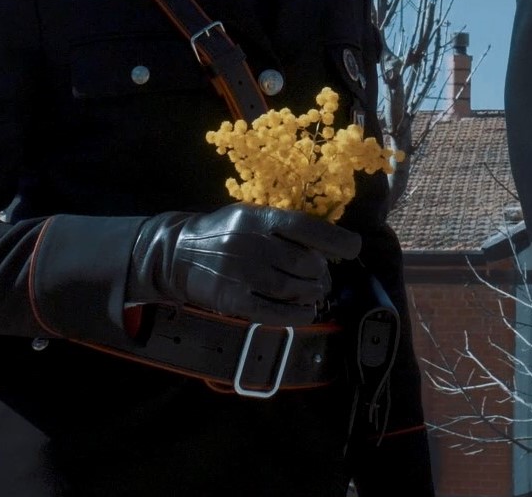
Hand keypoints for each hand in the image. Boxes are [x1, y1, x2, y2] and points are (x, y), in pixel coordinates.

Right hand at [127, 203, 361, 325]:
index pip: (305, 227)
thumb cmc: (225, 232)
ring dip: (312, 293)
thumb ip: (285, 227)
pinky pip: (273, 312)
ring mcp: (241, 273)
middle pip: (304, 263)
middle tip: (323, 277)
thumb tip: (330, 243)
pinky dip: (296, 314)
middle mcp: (251, 243)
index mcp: (259, 218)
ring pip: (292, 288)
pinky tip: (306, 311)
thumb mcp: (252, 217)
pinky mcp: (232, 300)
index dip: (335, 240)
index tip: (354, 248)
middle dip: (321, 273)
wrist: (177, 253)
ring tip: (315, 292)